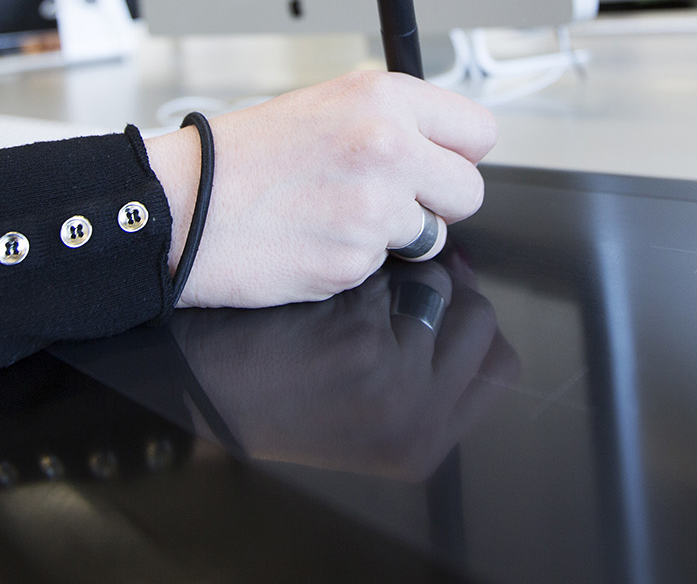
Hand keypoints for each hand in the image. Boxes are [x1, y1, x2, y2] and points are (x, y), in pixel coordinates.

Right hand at [143, 71, 495, 308]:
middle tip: (387, 197)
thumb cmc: (241, 156)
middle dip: (436, 202)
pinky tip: (314, 238)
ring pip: (432, 236)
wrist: (181, 205)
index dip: (456, 154)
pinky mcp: (355, 260)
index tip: (438, 163)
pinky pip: (382, 266)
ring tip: (337, 214)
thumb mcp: (327, 104)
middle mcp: (388, 147)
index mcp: (384, 98)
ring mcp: (374, 208)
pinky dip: (354, 260)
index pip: (479, 132)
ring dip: (395, 235)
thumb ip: (394, 121)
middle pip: (469, 191)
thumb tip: (446, 149)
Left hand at [169, 257, 519, 479]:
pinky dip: (366, 254)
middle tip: (396, 284)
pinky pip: (397, 268)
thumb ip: (426, 365)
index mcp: (424, 442)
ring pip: (444, 284)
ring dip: (408, 266)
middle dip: (446, 287)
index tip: (441, 299)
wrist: (196, 378)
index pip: (500, 362)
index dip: (469, 318)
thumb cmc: (277, 382)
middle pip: (482, 320)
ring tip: (358, 285)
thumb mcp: (367, 404)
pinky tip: (328, 271)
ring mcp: (389, 382)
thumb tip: (464, 285)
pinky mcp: (356, 340)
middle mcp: (416, 420)